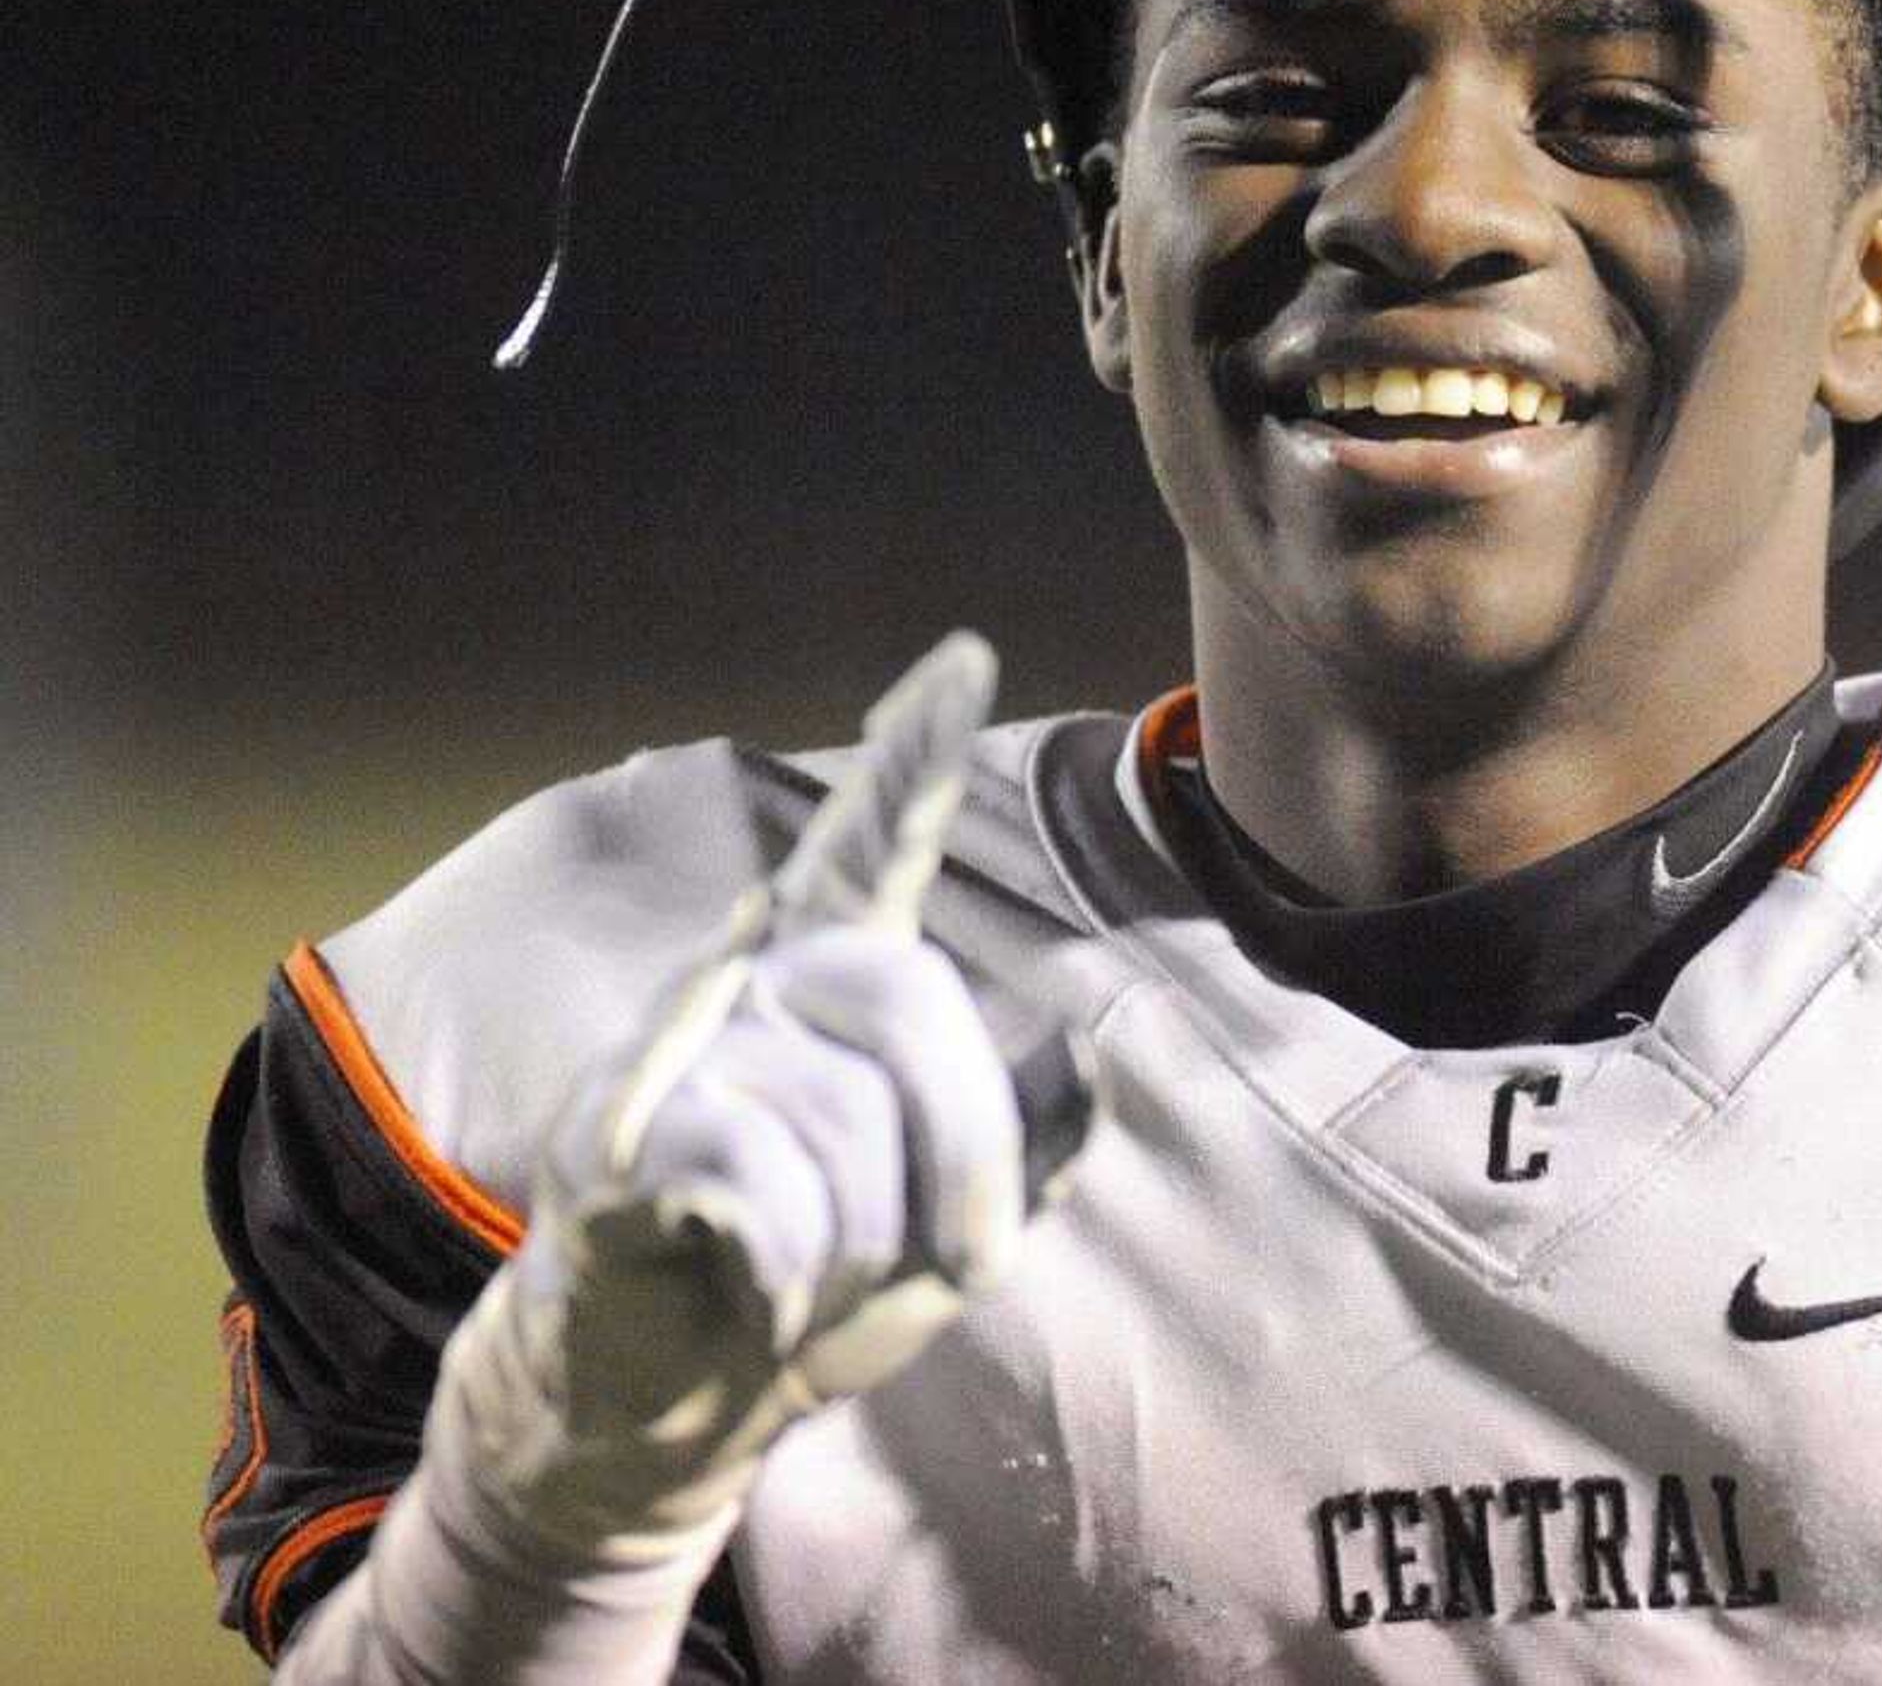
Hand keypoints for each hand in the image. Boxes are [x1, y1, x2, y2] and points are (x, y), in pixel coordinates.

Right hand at [428, 632, 1093, 1560]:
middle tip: (971, 1266)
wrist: (660, 1406)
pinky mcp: (615, 1142)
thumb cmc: (816, 1293)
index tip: (958, 653)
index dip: (912, 760)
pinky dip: (790, 1278)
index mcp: (831, 989)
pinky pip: (764, 1187)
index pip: (875, 851)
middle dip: (966, 1154)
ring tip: (813, 1283)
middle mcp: (750, 987)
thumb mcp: (947, 1228)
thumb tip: (1088, 1052)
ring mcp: (675, 1055)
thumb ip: (1025, 1140)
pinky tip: (755, 1296)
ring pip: (843, 1121)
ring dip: (864, 1247)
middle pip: (908, 996)